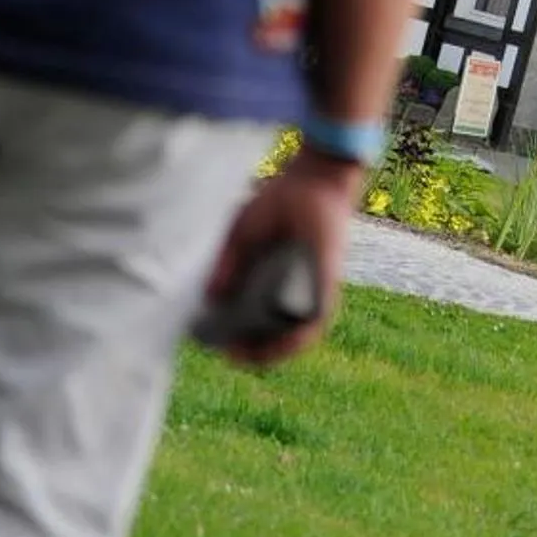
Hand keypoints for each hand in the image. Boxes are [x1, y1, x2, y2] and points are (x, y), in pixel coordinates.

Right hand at [203, 147, 360, 370]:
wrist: (312, 180)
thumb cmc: (278, 204)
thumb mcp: (243, 236)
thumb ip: (228, 264)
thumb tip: (210, 297)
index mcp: (276, 279)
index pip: (259, 320)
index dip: (239, 337)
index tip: (216, 344)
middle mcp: (296, 289)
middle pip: (277, 334)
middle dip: (252, 350)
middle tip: (227, 353)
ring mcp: (313, 289)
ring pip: (297, 336)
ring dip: (272, 353)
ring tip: (243, 356)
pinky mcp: (326, 283)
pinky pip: (315, 320)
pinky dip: (296, 339)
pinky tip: (276, 349)